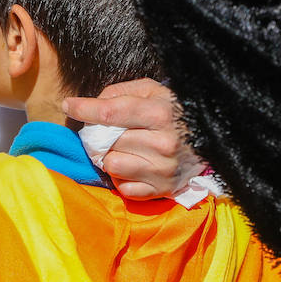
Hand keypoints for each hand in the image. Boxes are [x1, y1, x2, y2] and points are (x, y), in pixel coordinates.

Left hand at [62, 78, 198, 199]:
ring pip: (111, 165)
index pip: (111, 112)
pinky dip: (122, 178)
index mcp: (160, 114)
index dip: (85, 108)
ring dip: (111, 157)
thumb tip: (93, 105)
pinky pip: (123, 187)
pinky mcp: (162, 190)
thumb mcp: (153, 91)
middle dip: (101, 136)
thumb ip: (121, 92)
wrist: (212, 140)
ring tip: (126, 150)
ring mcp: (163, 170)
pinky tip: (135, 166)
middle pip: (108, 141)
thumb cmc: (175, 111)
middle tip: (110, 132)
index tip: (69, 105)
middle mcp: (163, 143)